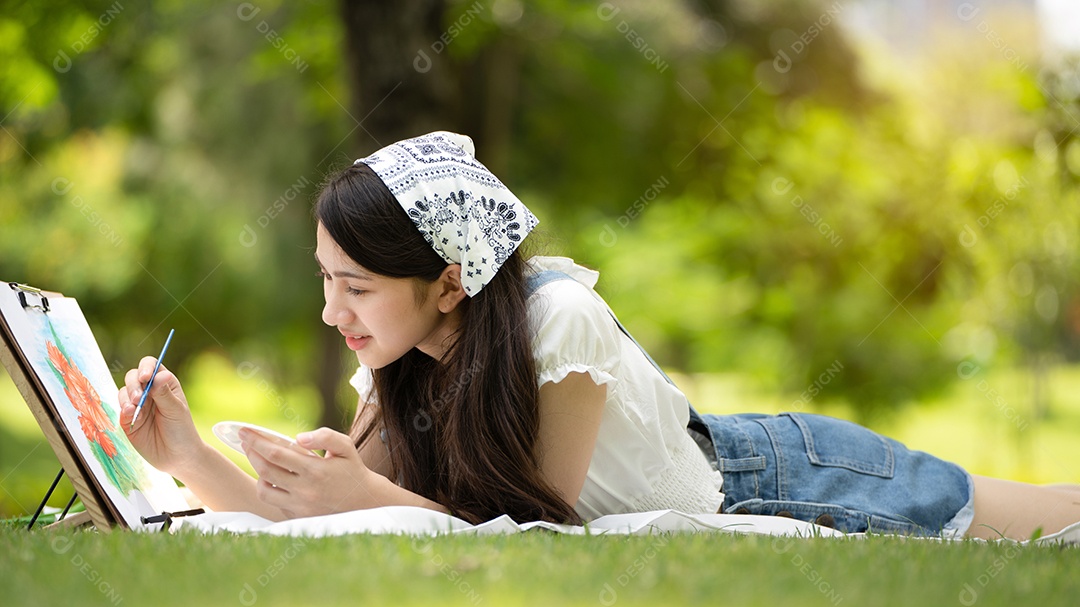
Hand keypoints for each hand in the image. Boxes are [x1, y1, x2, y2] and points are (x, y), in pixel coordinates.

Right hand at [118, 356, 205, 477]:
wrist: (176, 457)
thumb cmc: (181, 430)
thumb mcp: (175, 410)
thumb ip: (164, 393)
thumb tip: (160, 374)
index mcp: (164, 384)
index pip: (151, 366)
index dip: (146, 367)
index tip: (145, 377)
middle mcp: (149, 391)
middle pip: (133, 377)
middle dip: (133, 385)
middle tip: (139, 398)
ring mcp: (138, 404)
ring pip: (124, 391)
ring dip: (127, 398)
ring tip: (135, 408)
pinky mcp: (127, 419)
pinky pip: (120, 408)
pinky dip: (124, 409)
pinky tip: (131, 415)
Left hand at [241, 427, 377, 518]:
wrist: (363, 502)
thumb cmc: (352, 469)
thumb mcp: (346, 446)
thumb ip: (325, 436)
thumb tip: (299, 438)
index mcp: (315, 470)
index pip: (276, 454)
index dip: (256, 441)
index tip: (244, 431)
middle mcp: (305, 490)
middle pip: (265, 469)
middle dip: (251, 452)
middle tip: (246, 440)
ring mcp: (299, 505)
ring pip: (264, 489)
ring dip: (257, 471)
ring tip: (259, 459)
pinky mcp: (297, 515)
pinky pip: (273, 501)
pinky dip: (268, 486)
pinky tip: (272, 475)